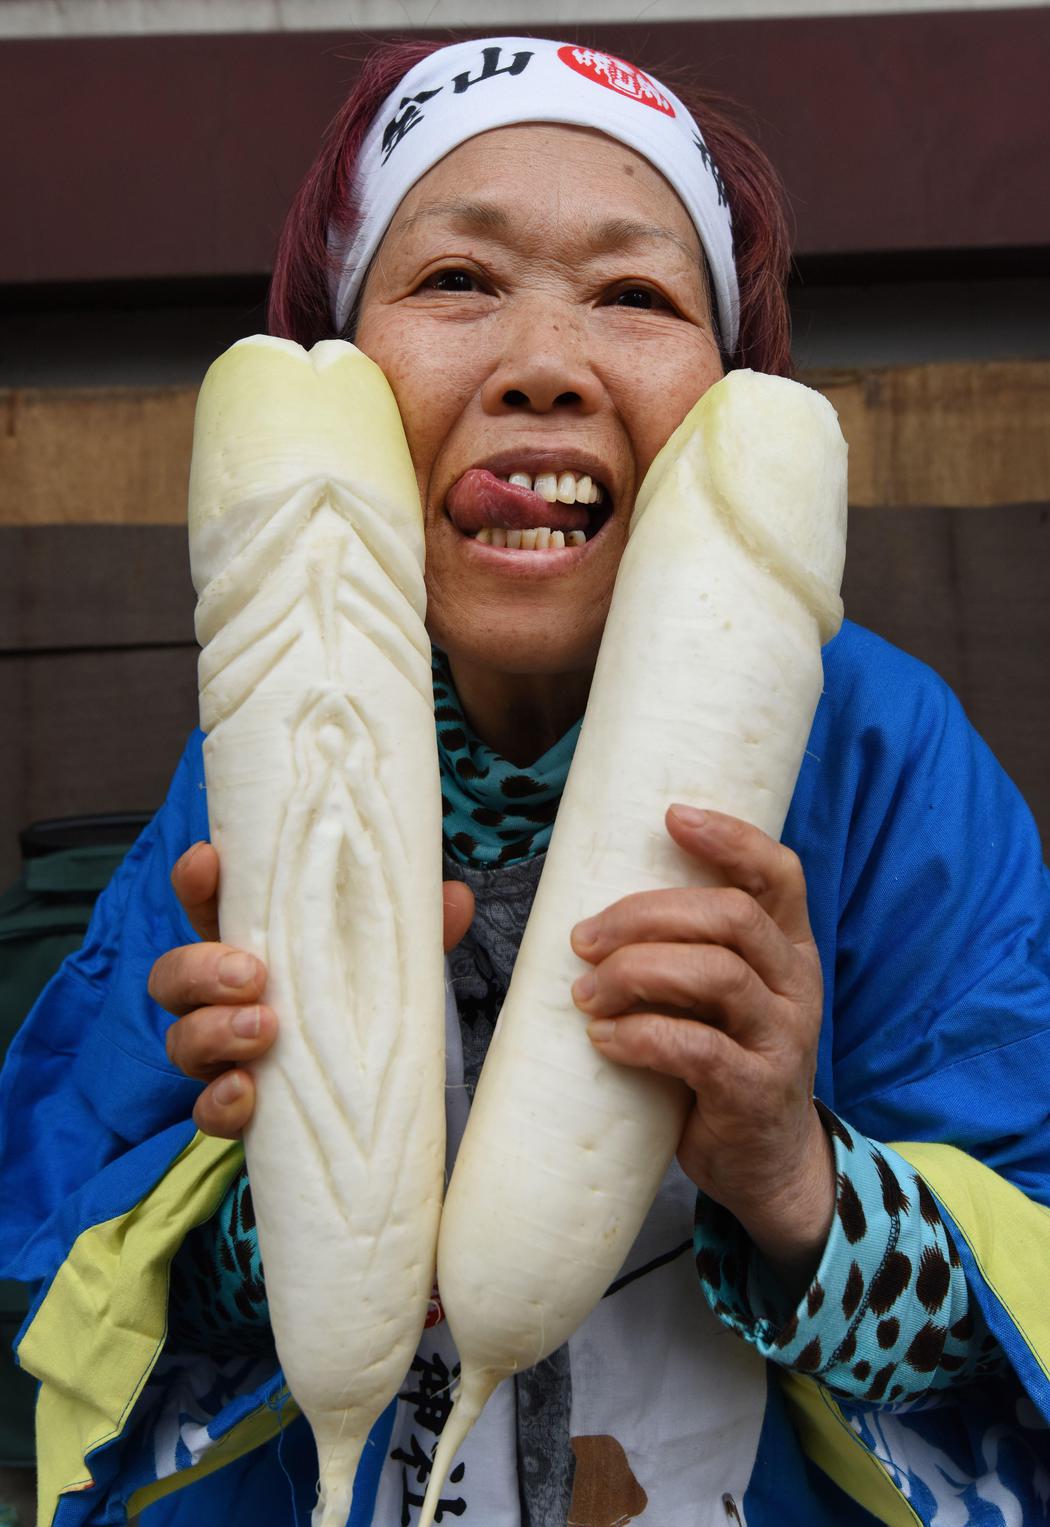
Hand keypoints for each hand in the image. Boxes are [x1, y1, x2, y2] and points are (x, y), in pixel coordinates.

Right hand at [150, 841, 474, 1140]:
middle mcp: (220, 999)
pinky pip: (205, 1109)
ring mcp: (219, 1055)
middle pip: (173, 975)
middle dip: (201, 968)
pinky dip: (218, 1102)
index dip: (196, 881)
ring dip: (214, 1032)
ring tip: (265, 1029)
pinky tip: (246, 1093)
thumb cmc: (366, 1004)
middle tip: (252, 974)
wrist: (373, 1096)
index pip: (207, 904)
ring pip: (181, 1040)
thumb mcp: (392, 962)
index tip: (208, 860)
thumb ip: (416, 931)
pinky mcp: (231, 1108)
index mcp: (252, 946)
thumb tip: (455, 898)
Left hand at [570, 805, 833, 1300]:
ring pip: (716, 975)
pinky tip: (603, 1038)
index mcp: (789, 946)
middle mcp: (796, 983)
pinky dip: (639, 1035)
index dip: (729, 838)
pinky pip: (696, 1048)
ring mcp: (783, 1038)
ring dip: (635, 973)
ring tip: (585, 993)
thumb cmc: (725, 1059)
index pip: (778, 872)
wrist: (767, 1164)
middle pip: (731, 917)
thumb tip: (593, 906)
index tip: (670, 815)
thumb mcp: (722, 995)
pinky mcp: (755, 1092)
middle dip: (646, 915)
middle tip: (583, 938)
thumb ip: (687, 949)